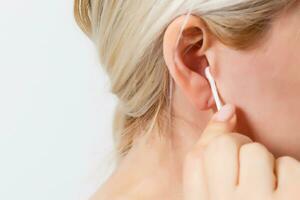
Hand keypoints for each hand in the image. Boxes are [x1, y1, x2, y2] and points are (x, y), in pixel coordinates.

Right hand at [183, 104, 299, 199]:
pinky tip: (285, 196)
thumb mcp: (210, 198)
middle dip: (239, 150)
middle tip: (247, 173)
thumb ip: (207, 156)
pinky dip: (291, 176)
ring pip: (257, 152)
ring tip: (268, 190)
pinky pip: (289, 165)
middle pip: (225, 146)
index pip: (197, 156)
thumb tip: (227, 110)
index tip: (228, 134)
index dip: (215, 141)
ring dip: (265, 165)